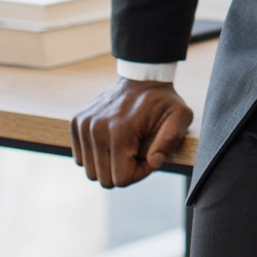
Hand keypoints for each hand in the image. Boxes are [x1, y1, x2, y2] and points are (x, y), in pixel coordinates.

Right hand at [69, 79, 193, 187]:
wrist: (141, 78)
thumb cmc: (163, 101)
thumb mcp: (180, 116)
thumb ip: (171, 140)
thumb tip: (154, 161)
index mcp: (119, 131)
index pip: (121, 179)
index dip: (139, 173)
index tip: (150, 156)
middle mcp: (96, 129)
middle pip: (104, 179)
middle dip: (124, 171)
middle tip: (137, 152)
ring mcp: (83, 125)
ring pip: (91, 171)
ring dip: (109, 164)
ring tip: (125, 147)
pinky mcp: (77, 122)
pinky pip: (80, 158)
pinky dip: (96, 156)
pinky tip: (111, 142)